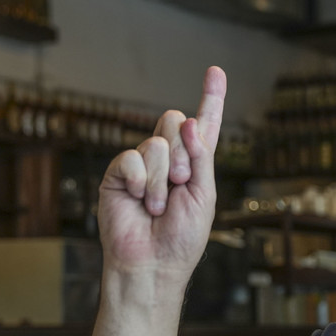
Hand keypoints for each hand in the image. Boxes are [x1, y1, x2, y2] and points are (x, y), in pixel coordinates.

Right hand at [98, 66, 226, 278]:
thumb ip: (201, 157)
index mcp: (194, 164)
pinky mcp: (119, 174)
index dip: (211, 98)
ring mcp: (142, 165)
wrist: (151, 264)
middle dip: (183, 153)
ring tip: (159, 206)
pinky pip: (131, 157)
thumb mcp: (204, 195)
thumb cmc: (181, 238)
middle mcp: (167, 159)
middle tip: (181, 184)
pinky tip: (141, 202)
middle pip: (176, 122)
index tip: (216, 71)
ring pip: (156, 142)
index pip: (204, 125)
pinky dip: (141, 180)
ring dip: (162, 178)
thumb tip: (190, 122)